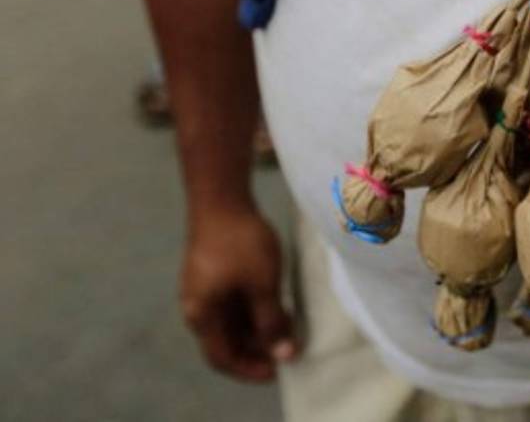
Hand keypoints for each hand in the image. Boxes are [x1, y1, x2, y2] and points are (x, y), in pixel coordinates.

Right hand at [180, 206, 297, 381]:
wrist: (222, 197)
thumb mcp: (262, 284)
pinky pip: (234, 304)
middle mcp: (198, 307)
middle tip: (289, 351)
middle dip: (257, 350)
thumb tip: (284, 354)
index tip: (278, 372)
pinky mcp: (215, 274)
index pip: (222, 357)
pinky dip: (254, 312)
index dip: (250, 369)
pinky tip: (278, 308)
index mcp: (202, 315)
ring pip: (232, 322)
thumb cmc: (240, 242)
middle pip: (227, 341)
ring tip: (288, 332)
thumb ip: (271, 321)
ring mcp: (205, 290)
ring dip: (258, 330)